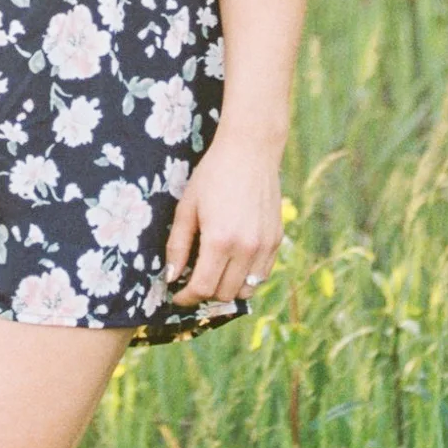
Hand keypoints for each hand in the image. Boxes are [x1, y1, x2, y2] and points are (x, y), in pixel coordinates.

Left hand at [162, 132, 284, 306]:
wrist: (250, 151)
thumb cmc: (212, 176)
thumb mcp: (187, 208)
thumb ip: (178, 246)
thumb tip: (171, 277)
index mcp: (219, 241)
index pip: (203, 288)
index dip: (186, 297)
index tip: (177, 295)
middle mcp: (246, 248)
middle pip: (224, 294)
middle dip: (204, 293)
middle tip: (192, 281)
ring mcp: (264, 246)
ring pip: (246, 291)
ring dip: (227, 289)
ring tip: (214, 275)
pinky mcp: (276, 240)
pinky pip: (262, 275)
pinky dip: (246, 278)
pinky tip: (233, 264)